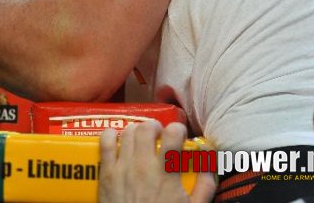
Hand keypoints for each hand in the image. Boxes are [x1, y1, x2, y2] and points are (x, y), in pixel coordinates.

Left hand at [98, 121, 215, 202]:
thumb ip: (204, 187)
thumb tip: (208, 166)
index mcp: (166, 174)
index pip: (172, 134)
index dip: (177, 129)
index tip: (179, 134)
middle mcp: (143, 165)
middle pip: (146, 128)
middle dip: (154, 126)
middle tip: (158, 135)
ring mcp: (122, 167)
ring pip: (127, 132)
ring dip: (136, 130)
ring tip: (141, 139)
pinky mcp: (107, 173)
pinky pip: (105, 143)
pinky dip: (111, 134)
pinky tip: (117, 136)